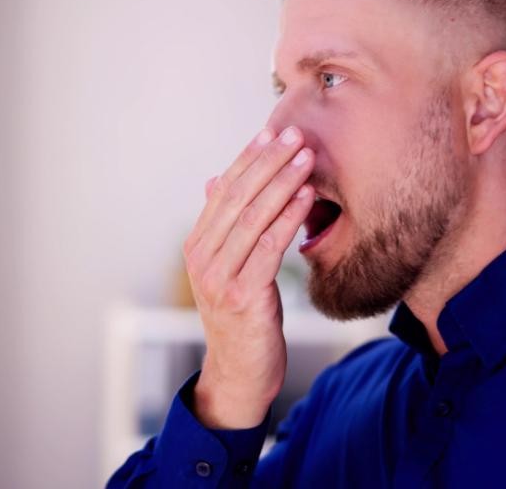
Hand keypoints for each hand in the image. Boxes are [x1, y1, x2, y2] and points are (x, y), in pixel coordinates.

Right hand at [182, 126, 315, 428]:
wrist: (239, 373)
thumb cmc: (241, 316)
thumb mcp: (226, 268)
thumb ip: (222, 227)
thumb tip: (213, 181)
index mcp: (197, 245)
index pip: (223, 191)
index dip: (248, 158)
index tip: (271, 131)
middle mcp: (201, 258)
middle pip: (236, 197)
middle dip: (267, 162)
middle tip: (293, 132)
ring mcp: (219, 278)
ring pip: (252, 218)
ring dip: (282, 182)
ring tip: (306, 156)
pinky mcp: (243, 296)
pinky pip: (268, 247)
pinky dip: (288, 217)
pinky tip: (307, 196)